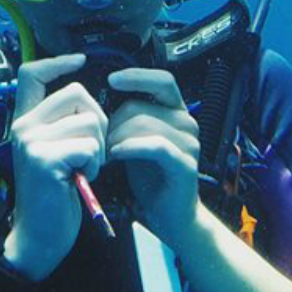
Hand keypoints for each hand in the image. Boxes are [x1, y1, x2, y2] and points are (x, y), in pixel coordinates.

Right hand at [2, 53, 106, 281]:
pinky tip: (82, 180)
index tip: (81, 60)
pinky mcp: (45, 159)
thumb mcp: (51, 153)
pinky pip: (90, 145)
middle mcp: (23, 126)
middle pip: (78, 93)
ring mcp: (32, 141)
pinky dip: (95, 164)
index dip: (58, 61)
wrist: (38, 238)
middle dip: (98, 121)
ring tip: (84, 169)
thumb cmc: (53, 197)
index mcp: (24, 121)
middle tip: (90, 152)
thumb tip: (88, 99)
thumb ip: (61, 125)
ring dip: (99, 148)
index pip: (32, 73)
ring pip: (90, 120)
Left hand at [106, 68, 201, 246]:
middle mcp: (187, 123)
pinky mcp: (185, 163)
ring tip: (107, 154)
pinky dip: (131, 147)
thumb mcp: (137, 142)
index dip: (137, 76)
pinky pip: (154, 145)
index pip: (162, 80)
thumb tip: (101, 103)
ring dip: (118, 138)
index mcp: (177, 112)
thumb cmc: (151, 177)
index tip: (111, 80)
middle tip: (101, 143)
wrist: (171, 215)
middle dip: (113, 123)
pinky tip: (117, 155)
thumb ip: (129, 120)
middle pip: (141, 106)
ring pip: (144, 124)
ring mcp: (189, 142)